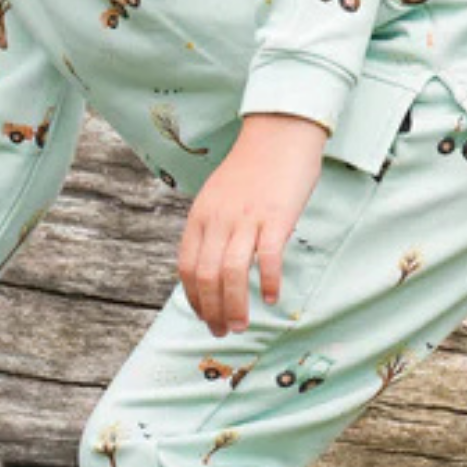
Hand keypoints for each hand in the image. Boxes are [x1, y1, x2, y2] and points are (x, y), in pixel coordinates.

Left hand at [178, 113, 327, 336]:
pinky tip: (270, 298)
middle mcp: (217, 220)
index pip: (187, 267)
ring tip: (241, 326)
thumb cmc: (251, 170)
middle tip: (223, 332)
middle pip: (206, 276)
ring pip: (231, 273)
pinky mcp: (275, 217)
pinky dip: (267, 282)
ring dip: (234, 305)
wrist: (278, 134)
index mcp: (200, 217)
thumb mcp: (218, 198)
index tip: (204, 317)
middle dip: (212, 311)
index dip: (194, 298)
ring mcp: (246, 219)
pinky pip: (267, 257)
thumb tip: (212, 268)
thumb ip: (213, 229)